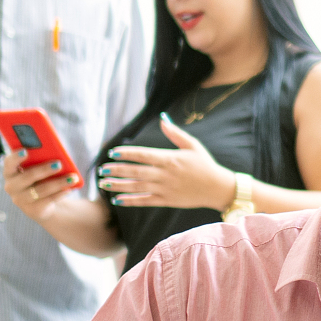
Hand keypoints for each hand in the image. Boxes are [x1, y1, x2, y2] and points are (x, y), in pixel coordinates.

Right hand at [2, 151, 83, 221]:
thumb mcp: (38, 169)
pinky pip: (48, 200)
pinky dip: (60, 193)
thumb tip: (56, 153)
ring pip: (41, 190)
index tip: (26, 151)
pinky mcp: (32, 210)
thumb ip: (40, 160)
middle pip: (28, 177)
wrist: (42, 204)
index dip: (16, 157)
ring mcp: (20, 200)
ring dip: (58, 183)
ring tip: (72, 177)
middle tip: (59, 164)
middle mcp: (11, 186)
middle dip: (44, 170)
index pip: (9, 162)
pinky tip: (69, 188)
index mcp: (10, 172)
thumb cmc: (40, 179)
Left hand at [98, 117, 235, 209]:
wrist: (218, 188)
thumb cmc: (205, 165)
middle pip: (135, 172)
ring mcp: (165, 189)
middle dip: (116, 170)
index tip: (112, 153)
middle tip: (101, 170)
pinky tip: (117, 200)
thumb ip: (175, 133)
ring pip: (137, 187)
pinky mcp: (167, 201)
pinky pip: (145, 201)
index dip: (126, 153)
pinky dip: (130, 201)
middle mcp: (165, 174)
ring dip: (118, 185)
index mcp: (170, 159)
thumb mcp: (193, 145)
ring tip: (103, 183)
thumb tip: (162, 118)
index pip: (143, 155)